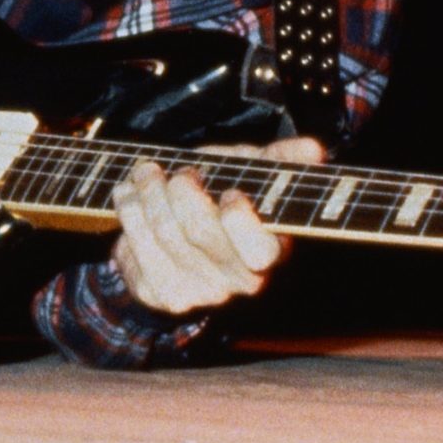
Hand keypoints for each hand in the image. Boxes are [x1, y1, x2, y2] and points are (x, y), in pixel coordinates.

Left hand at [110, 136, 327, 314]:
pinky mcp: (161, 293)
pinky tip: (129, 193)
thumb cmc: (219, 199)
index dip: (239, 218)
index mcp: (269, 254)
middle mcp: (236, 282)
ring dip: (150, 193)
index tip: (230, 192)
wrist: (174, 240)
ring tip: (149, 174)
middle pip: (200, 231)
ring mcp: (197, 292)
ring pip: (164, 232)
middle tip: (181, 173)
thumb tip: (313, 149)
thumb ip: (280, 160)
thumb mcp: (250, 174)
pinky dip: (129, 209)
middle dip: (183, 190)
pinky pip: (137, 244)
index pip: (258, 250)